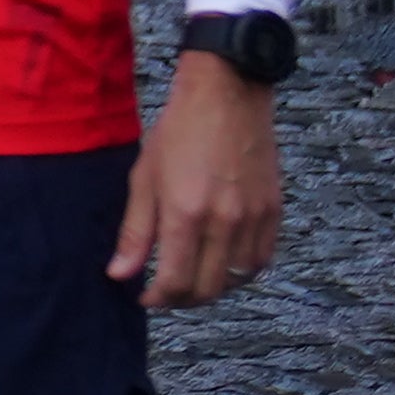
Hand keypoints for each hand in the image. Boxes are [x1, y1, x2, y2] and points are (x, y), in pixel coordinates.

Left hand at [109, 52, 283, 310]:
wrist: (227, 94)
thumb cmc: (179, 131)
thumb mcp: (144, 178)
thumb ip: (135, 232)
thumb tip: (120, 275)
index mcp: (186, 213)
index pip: (176, 282)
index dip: (158, 299)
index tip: (146, 296)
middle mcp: (224, 221)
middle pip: (208, 288)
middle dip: (182, 300)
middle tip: (167, 293)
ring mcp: (254, 217)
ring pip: (237, 279)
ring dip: (213, 288)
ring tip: (192, 279)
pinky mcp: (273, 210)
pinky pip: (261, 259)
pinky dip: (241, 271)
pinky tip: (222, 263)